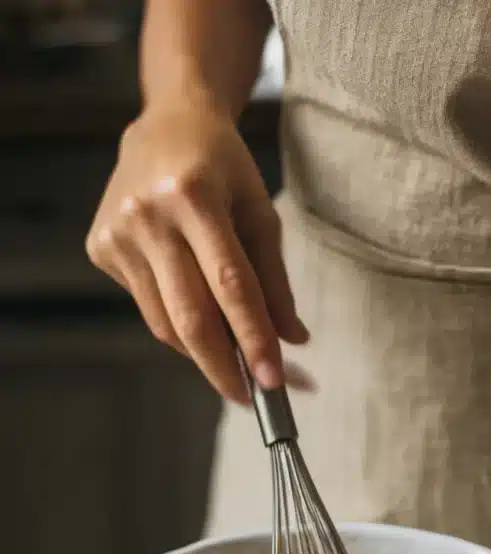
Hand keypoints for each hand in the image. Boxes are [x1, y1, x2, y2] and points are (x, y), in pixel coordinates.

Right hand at [86, 96, 308, 400]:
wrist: (166, 123)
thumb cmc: (223, 168)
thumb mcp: (260, 212)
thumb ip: (275, 280)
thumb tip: (292, 341)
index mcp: (193, 195)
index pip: (230, 285)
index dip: (253, 338)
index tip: (273, 381)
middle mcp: (148, 214)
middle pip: (190, 316)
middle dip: (223, 367)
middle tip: (249, 397)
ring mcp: (117, 233)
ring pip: (165, 322)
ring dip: (203, 353)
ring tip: (233, 363)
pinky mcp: (101, 248)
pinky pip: (149, 307)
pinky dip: (178, 324)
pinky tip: (196, 310)